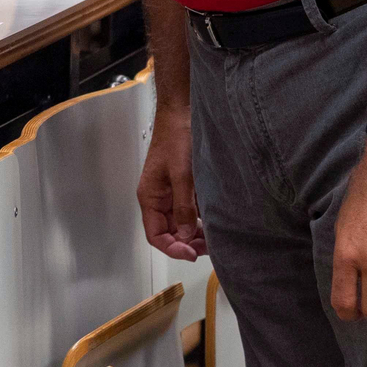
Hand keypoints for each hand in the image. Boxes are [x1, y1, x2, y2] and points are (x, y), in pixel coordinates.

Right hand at [137, 104, 204, 260]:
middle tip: (210, 248)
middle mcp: (158, 199)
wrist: (182, 112)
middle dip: (187, 244)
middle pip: (169, 233)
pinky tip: (216, 221)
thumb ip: (183, 206)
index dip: (173, 248)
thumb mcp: (182, 173)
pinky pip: (190, 211)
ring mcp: (171, 193)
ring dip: (196, 234)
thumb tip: (187, 236)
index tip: (193, 254)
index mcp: (150, 197)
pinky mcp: (184, 187)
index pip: (156, 235)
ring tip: (216, 238)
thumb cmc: (177, 138)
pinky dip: (201, 220)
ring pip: (181, 224)